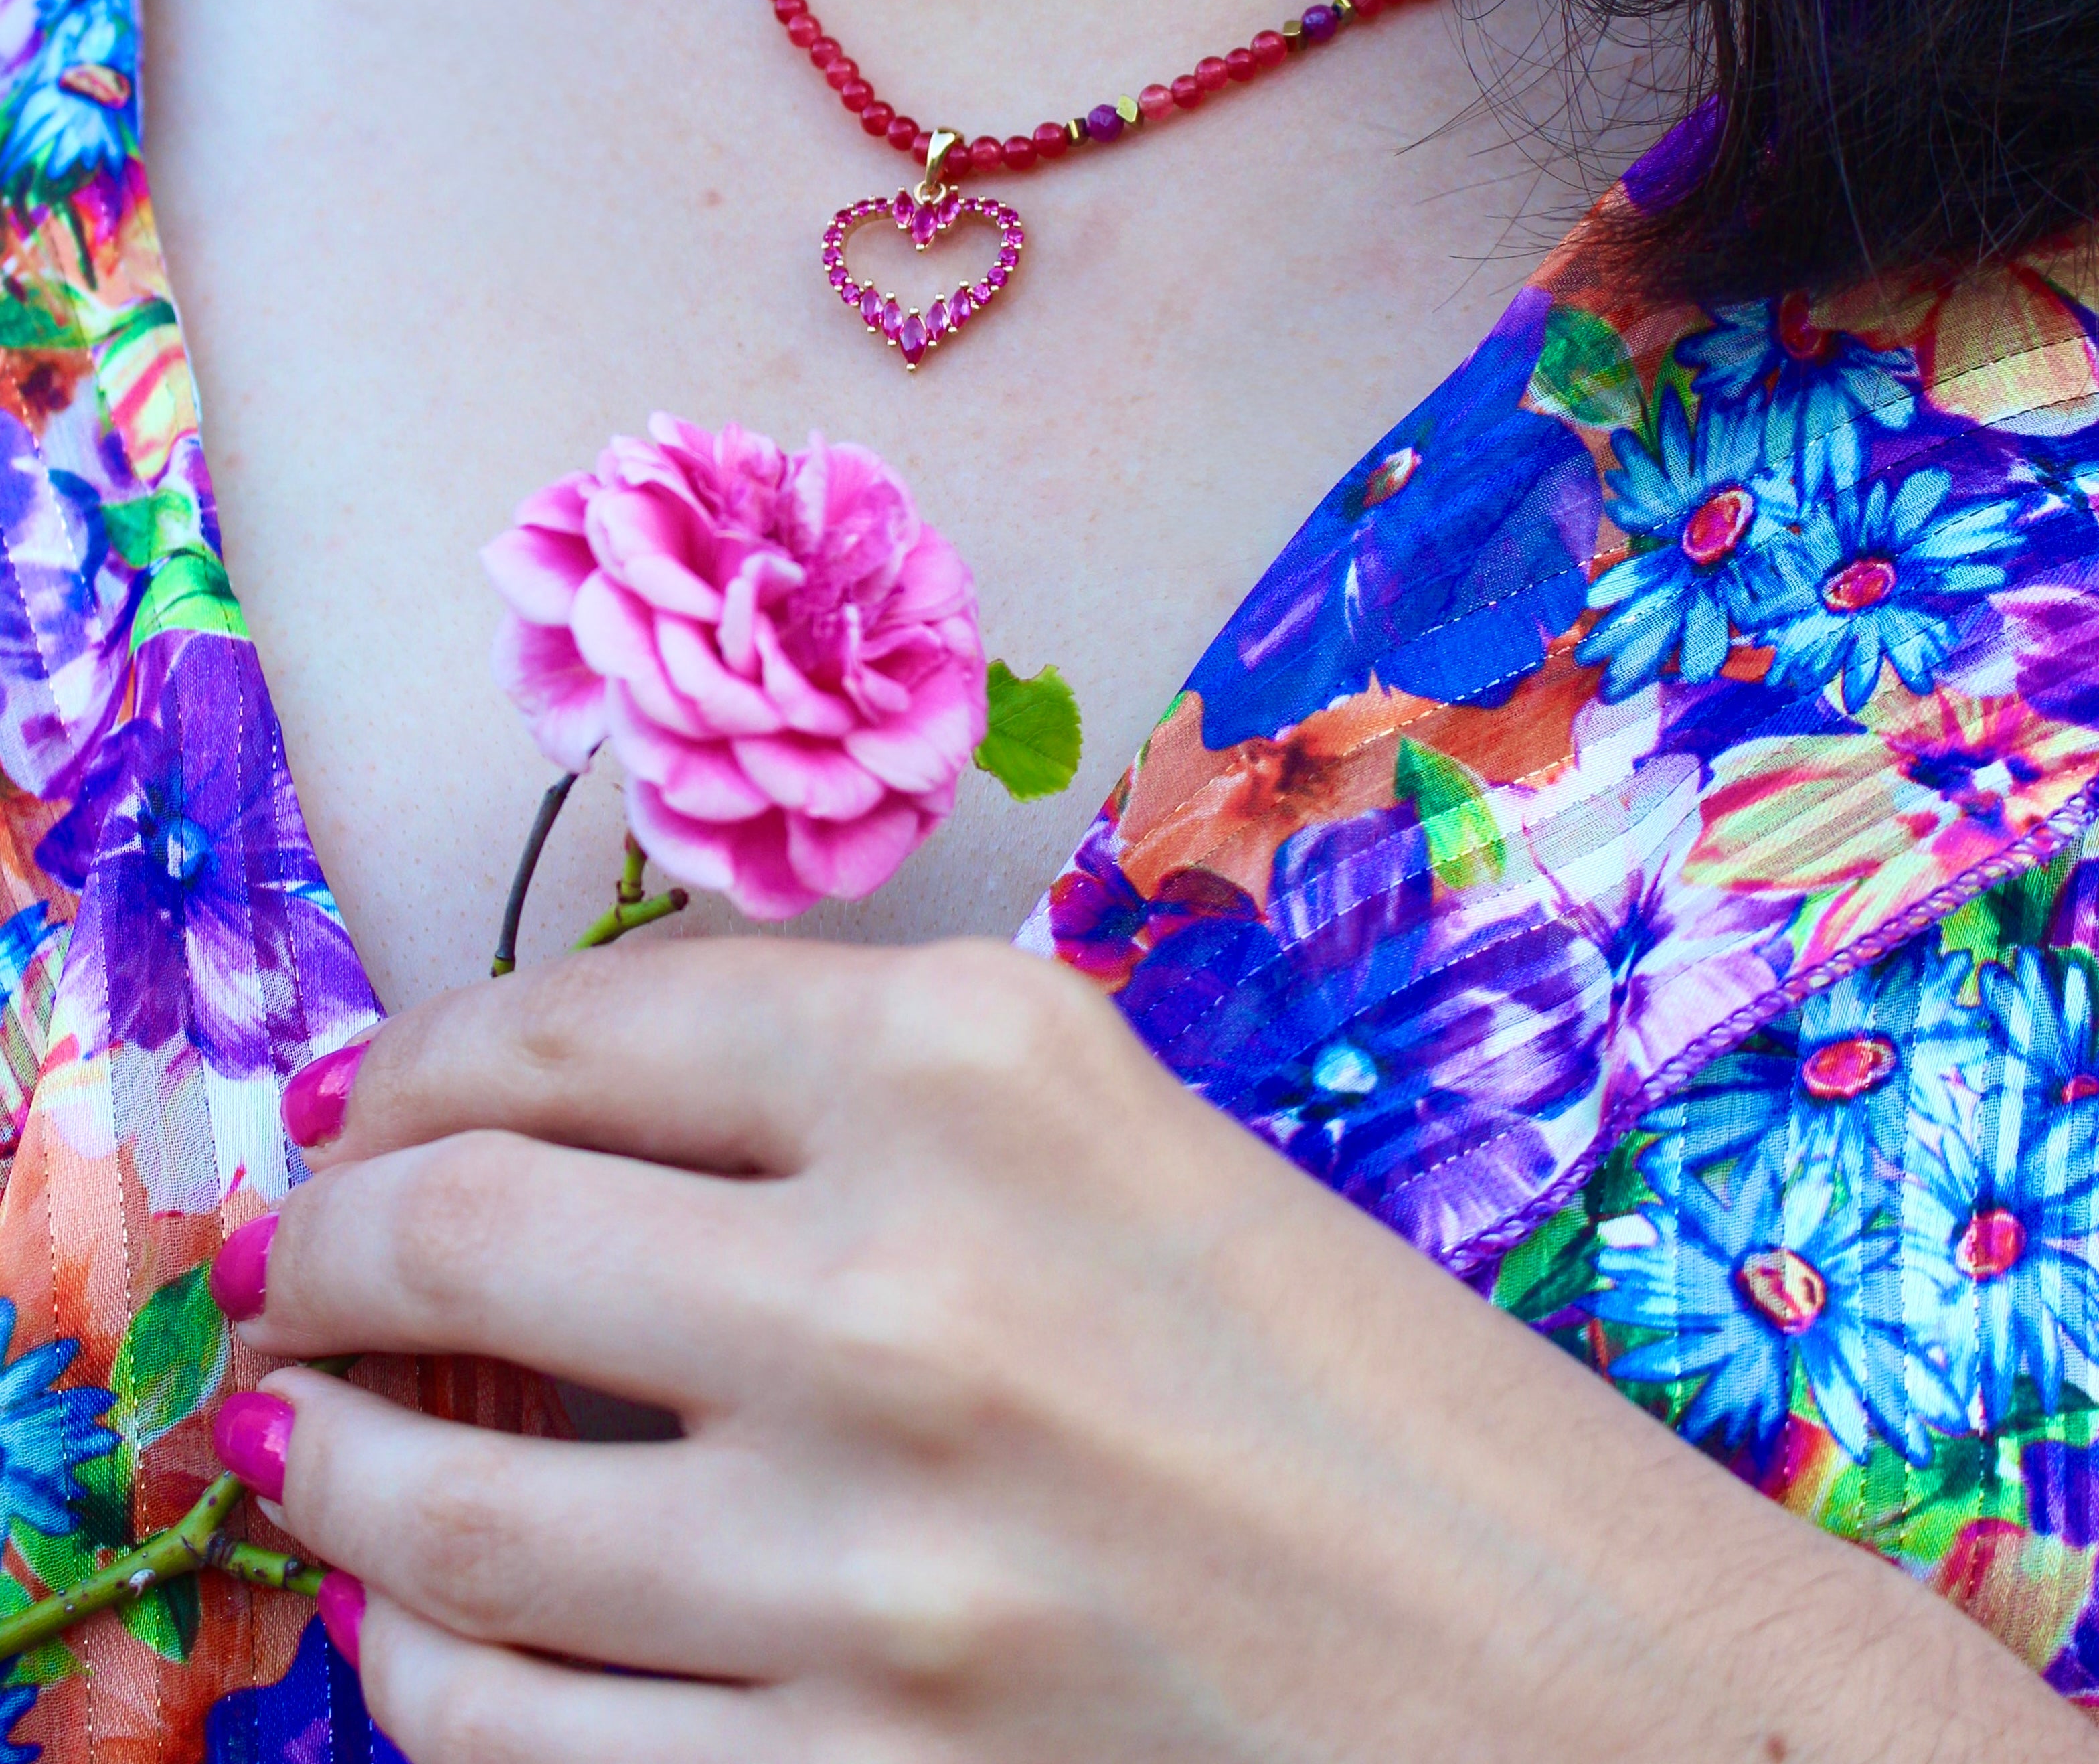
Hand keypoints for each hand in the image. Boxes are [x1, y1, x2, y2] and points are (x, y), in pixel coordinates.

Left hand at [221, 939, 2077, 1763]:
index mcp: (977, 1061)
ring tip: (319, 1454)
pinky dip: (433, 1681)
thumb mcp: (1117, 1145)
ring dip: (335, 1474)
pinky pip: (519, 1745)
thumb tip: (541, 1143)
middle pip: (455, 1231)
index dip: (410, 1069)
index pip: (566, 1024)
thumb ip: (845, 1111)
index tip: (365, 1113)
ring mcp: (870, 1561)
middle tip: (294, 1275)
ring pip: (442, 1514)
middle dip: (321, 1248)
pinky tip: (441, 1641)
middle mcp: (903, 1281)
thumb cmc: (1363, 1401)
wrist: (1593, 1698)